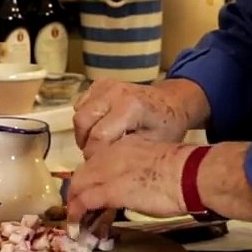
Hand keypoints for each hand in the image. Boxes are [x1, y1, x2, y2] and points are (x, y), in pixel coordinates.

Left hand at [66, 135, 190, 224]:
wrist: (190, 173)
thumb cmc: (184, 171)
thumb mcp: (154, 161)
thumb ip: (138, 169)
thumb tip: (135, 185)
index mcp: (123, 146)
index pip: (95, 162)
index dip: (90, 180)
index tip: (91, 193)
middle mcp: (111, 154)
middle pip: (82, 173)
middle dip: (77, 193)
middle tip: (79, 210)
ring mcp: (108, 171)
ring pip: (78, 186)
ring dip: (74, 205)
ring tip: (76, 221)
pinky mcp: (111, 190)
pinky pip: (84, 202)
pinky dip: (77, 214)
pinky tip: (77, 225)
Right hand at [74, 78, 206, 158]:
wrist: (173, 101)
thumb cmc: (167, 126)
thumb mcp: (152, 145)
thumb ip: (125, 154)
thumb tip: (101, 168)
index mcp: (130, 107)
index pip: (98, 136)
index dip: (94, 156)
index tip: (99, 169)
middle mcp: (115, 91)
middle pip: (82, 121)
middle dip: (86, 143)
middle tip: (97, 158)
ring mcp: (106, 85)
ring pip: (79, 112)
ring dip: (84, 131)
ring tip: (99, 143)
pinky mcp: (100, 83)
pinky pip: (81, 103)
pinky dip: (86, 118)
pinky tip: (100, 127)